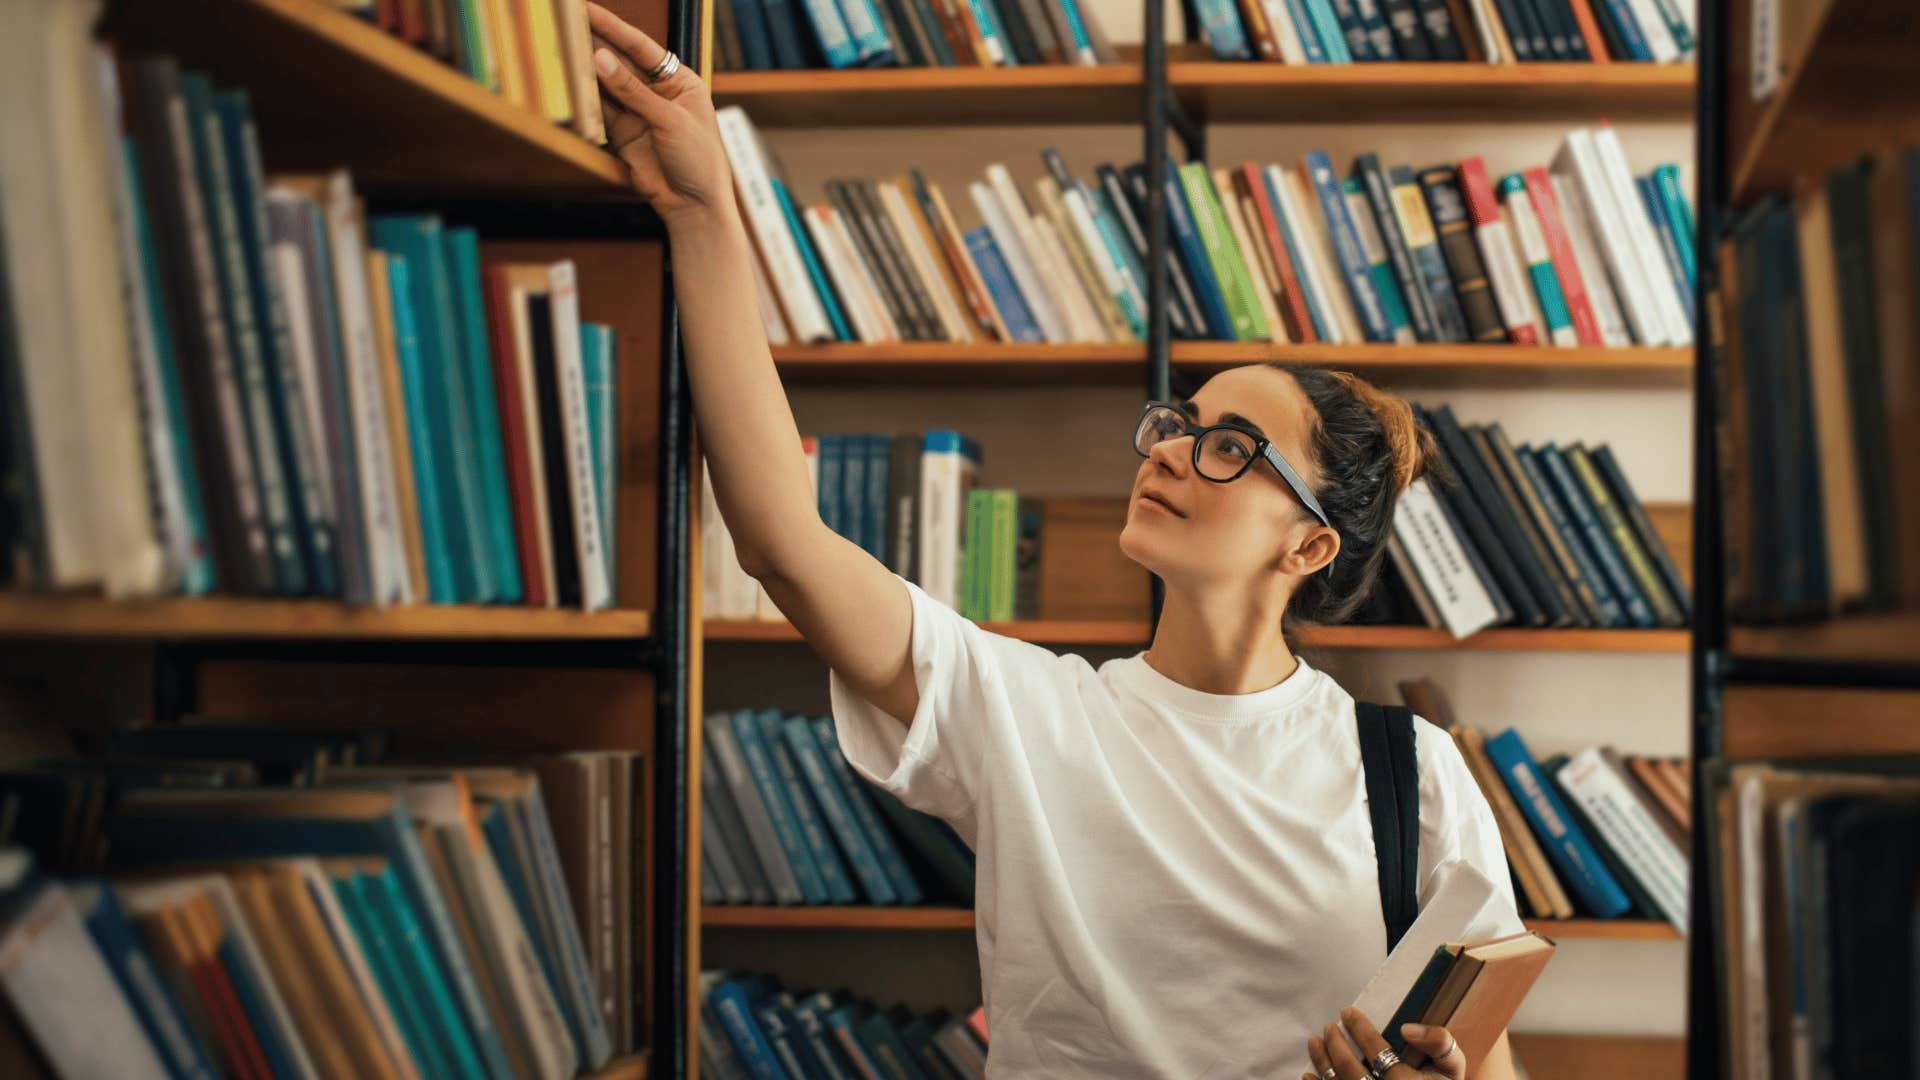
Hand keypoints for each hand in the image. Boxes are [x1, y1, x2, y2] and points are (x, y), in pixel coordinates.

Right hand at [584, 2, 732, 223]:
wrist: (695, 207)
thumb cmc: (700, 161)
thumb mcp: (669, 120)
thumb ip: (632, 91)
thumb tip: (600, 58)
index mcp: (679, 81)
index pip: (641, 47)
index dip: (613, 27)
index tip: (586, 10)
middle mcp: (656, 93)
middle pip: (619, 62)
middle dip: (593, 43)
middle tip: (564, 23)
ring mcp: (637, 113)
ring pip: (605, 86)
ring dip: (584, 70)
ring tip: (558, 49)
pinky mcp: (622, 135)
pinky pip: (599, 112)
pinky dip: (584, 100)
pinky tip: (567, 83)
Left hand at [1303, 1008, 1466, 1079]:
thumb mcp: (1451, 1068)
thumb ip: (1439, 1043)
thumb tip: (1406, 1028)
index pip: (1377, 1051)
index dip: (1360, 1029)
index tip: (1348, 1012)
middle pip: (1350, 1069)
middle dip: (1335, 1044)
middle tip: (1329, 1026)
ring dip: (1321, 1061)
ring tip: (1314, 1041)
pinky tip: (1308, 1073)